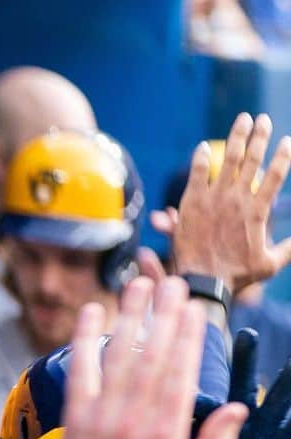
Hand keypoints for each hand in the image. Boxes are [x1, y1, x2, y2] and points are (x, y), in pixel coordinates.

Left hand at [51, 277, 246, 438]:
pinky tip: (91, 314)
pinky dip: (85, 341)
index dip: (187, 335)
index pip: (180, 371)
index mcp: (166, 432)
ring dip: (128, 317)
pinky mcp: (75, 422)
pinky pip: (80, 372)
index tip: (191, 308)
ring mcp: (100, 418)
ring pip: (117, 357)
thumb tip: (236, 408)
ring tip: (137, 285)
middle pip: (151, 355)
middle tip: (171, 283)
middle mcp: (132, 419)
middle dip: (162, 315)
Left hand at [164, 113, 290, 292]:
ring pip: (229, 159)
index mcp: (258, 210)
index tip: (287, 141)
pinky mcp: (192, 203)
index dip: (283, 155)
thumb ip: (289, 247)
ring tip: (243, 120)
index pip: (275, 174)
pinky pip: (197, 174)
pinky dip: (201, 159)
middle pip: (253, 159)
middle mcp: (238, 199)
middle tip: (263, 119)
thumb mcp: (270, 264)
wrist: (203, 284)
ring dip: (237, 136)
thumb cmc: (237, 276)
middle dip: (260, 136)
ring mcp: (214, 199)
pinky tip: (203, 146)